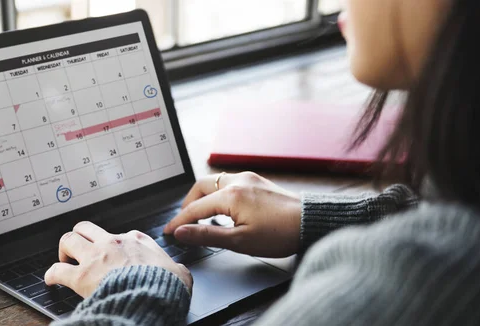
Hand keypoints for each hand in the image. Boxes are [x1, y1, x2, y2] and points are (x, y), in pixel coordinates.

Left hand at [45, 221, 192, 297]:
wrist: (152, 296)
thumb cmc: (165, 285)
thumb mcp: (179, 273)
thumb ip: (176, 268)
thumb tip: (180, 272)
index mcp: (136, 240)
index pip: (120, 234)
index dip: (115, 244)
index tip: (114, 254)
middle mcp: (113, 243)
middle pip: (86, 228)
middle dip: (80, 236)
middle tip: (80, 249)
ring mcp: (95, 257)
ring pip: (68, 239)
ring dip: (64, 249)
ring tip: (64, 259)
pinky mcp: (82, 276)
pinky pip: (57, 270)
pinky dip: (51, 274)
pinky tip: (51, 279)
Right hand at [164, 172, 300, 257]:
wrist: (311, 222)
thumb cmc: (280, 234)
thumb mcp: (240, 241)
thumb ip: (207, 235)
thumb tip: (182, 232)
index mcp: (231, 195)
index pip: (195, 208)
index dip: (179, 221)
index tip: (168, 232)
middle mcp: (237, 181)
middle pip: (201, 186)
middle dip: (188, 203)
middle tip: (184, 221)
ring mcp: (248, 178)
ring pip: (215, 182)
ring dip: (203, 197)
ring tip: (201, 216)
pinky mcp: (257, 181)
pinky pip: (229, 182)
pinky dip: (218, 193)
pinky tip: (222, 209)